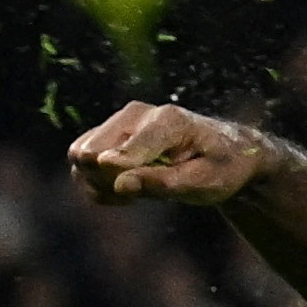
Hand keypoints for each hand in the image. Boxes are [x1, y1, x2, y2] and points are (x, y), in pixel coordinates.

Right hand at [67, 102, 278, 206]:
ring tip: (137, 190)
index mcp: (168, 121)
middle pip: (89, 153)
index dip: (119, 177)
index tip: (126, 192)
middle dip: (108, 182)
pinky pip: (81, 164)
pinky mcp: (108, 133)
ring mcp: (120, 120)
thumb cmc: (220, 167)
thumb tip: (120, 183)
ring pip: (80, 158)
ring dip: (100, 183)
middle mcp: (138, 113)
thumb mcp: (204, 182)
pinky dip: (97, 183)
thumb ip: (162, 183)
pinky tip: (126, 187)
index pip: (124, 151)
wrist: (225, 152)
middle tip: (141, 193)